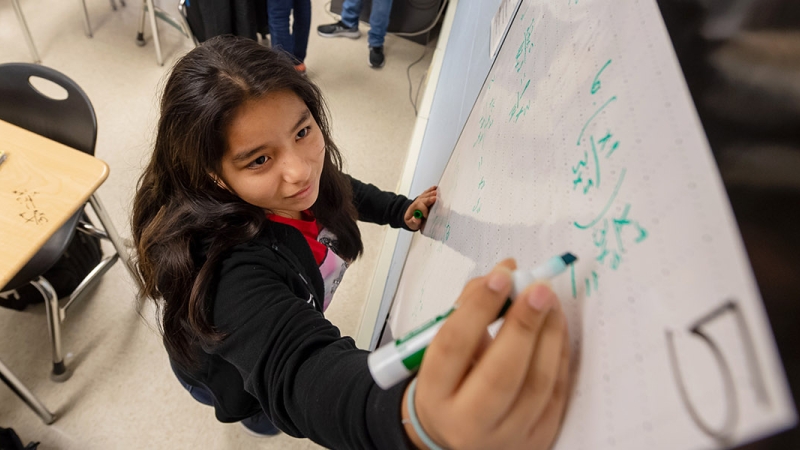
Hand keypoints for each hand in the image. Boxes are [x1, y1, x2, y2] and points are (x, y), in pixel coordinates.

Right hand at [402, 259, 571, 449]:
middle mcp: (467, 422)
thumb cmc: (450, 381)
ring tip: (551, 302)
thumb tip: (507, 271)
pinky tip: (557, 327)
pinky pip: (556, 394)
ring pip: (536, 384)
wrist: (456, 434)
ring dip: (549, 335)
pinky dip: (560, 355)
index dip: (479, 308)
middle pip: (500, 374)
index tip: (502, 276)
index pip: (453, 347)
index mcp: (434, 394)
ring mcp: (506, 437)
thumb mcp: (443, 347)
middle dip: (523, 324)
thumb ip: (470, 308)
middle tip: (539, 288)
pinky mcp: (536, 441)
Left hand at [404, 186, 437, 230]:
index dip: (423, 210)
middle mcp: (417, 202)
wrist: (410, 216)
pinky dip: (431, 190)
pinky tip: (435, 188)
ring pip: (425, 195)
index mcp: (413, 208)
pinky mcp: (424, 197)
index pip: (419, 207)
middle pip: (423, 199)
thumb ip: (413, 222)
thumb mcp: (411, 224)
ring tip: (437, 193)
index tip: (427, 216)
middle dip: (429, 199)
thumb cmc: (412, 221)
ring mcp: (420, 198)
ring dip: (431, 193)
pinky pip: (427, 192)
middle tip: (435, 198)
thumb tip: (416, 219)